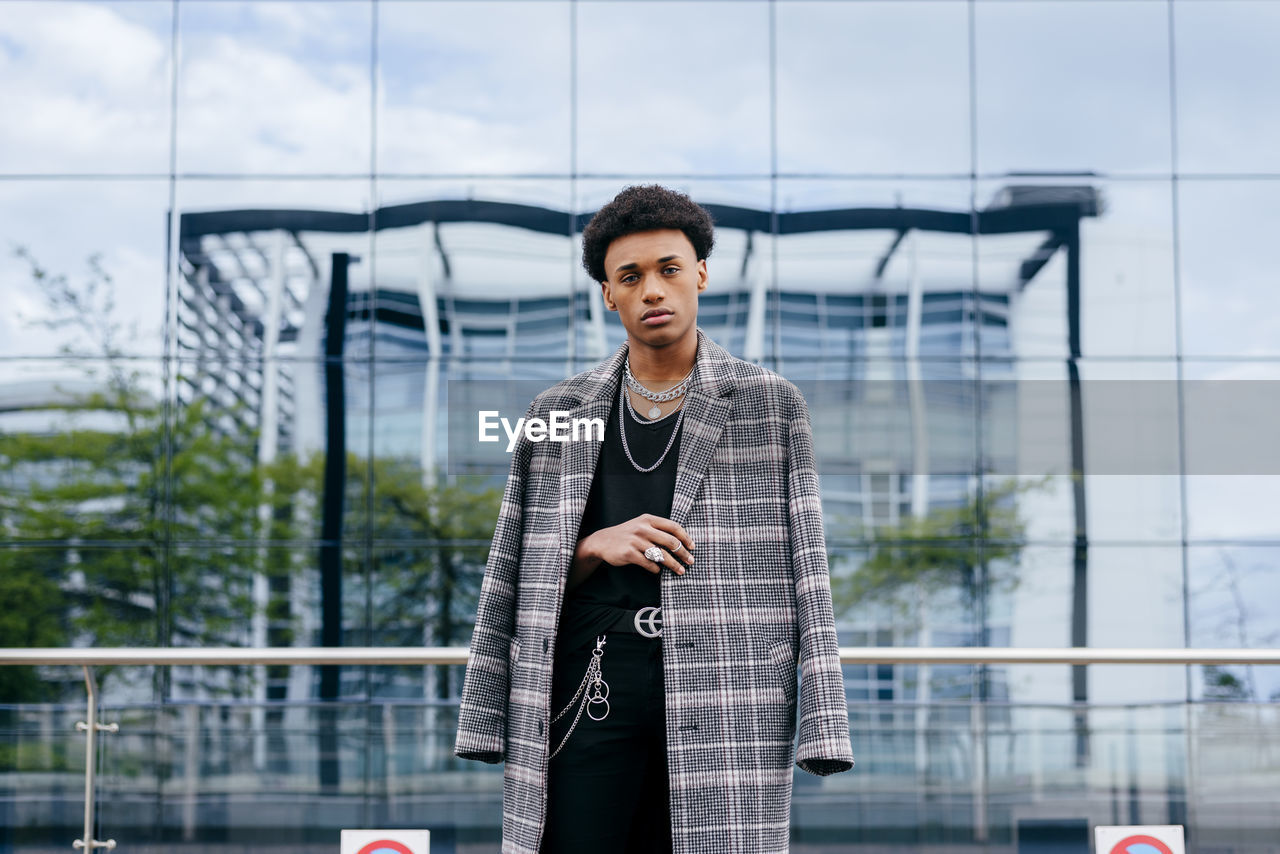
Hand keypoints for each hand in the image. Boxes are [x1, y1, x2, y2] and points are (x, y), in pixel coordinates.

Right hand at [568, 514, 694, 590]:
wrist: (602, 541)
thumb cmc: (627, 534)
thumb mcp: (641, 525)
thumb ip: (658, 529)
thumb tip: (680, 541)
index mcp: (648, 519)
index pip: (673, 527)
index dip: (685, 537)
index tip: (692, 547)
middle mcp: (643, 528)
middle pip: (670, 542)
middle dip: (683, 553)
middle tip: (691, 561)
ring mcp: (635, 541)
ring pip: (661, 555)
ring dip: (673, 564)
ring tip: (680, 571)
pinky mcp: (629, 553)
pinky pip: (648, 563)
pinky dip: (656, 569)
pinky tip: (658, 571)